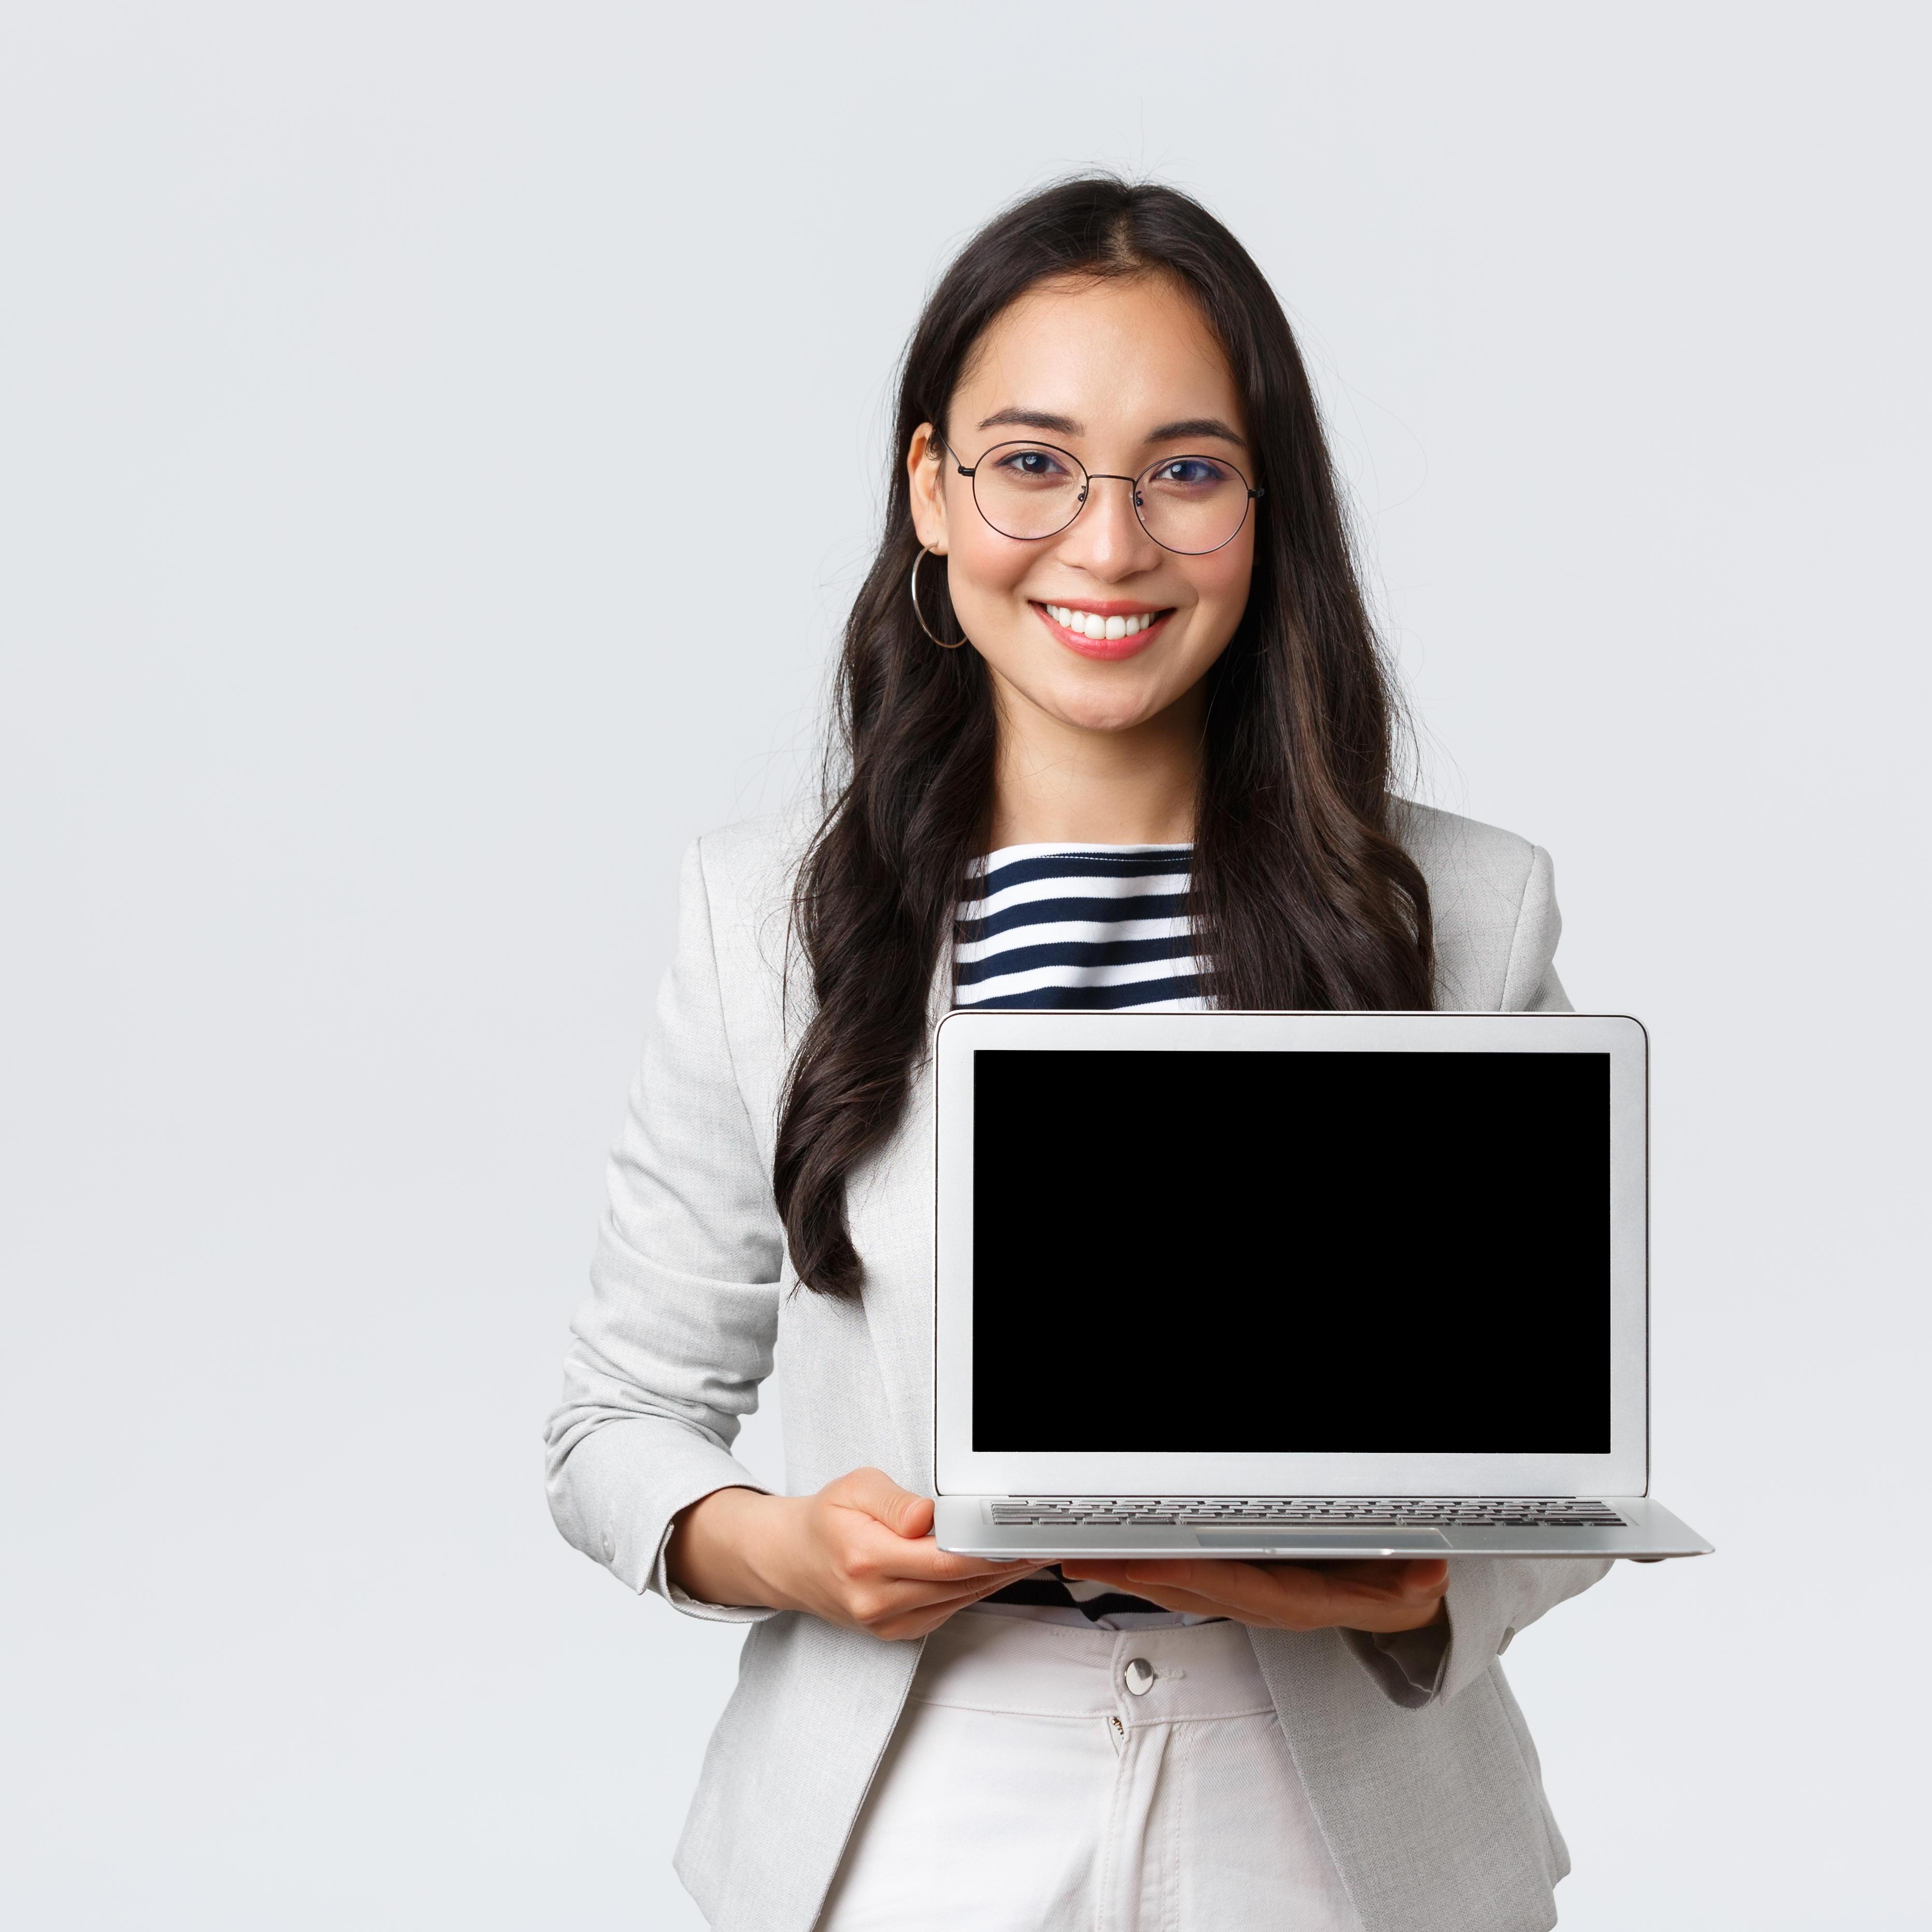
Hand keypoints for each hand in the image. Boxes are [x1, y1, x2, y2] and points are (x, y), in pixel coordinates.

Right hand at [665, 1469, 1038, 1640]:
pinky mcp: (897, 1631)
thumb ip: (893, 1501)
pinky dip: (975, 1591)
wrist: (793, 1561)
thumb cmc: (826, 1520)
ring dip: (997, 1579)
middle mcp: (876, 1600)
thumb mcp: (854, 1488)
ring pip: (958, 1600)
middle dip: (1003, 1563)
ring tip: (1028, 1553)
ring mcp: (886, 1623)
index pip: (943, 1560)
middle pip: (958, 1583)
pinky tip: (995, 1571)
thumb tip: (928, 1516)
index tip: (1019, 1537)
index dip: (988, 1551)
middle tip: (1039, 1542)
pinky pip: (947, 1611)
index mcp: (865, 1560)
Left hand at [1058, 1556, 1450, 1634]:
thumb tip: (1427, 1581)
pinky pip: (1184, 1578)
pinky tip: (1111, 1555)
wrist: (1407, 1603)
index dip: (1192, 1573)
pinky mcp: (1240, 1584)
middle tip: (1083, 1550)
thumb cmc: (1402, 1583)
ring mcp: (1248, 1595)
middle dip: (1135, 1572)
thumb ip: (1413, 1584)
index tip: (1148, 1559)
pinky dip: (1146, 1567)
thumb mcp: (1414, 1584)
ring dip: (1127, 1571)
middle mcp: (1268, 1603)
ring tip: (1078, 1551)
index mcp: (1304, 1601)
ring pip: (1178, 1586)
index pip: (1240, 1587)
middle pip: (1192, 1588)